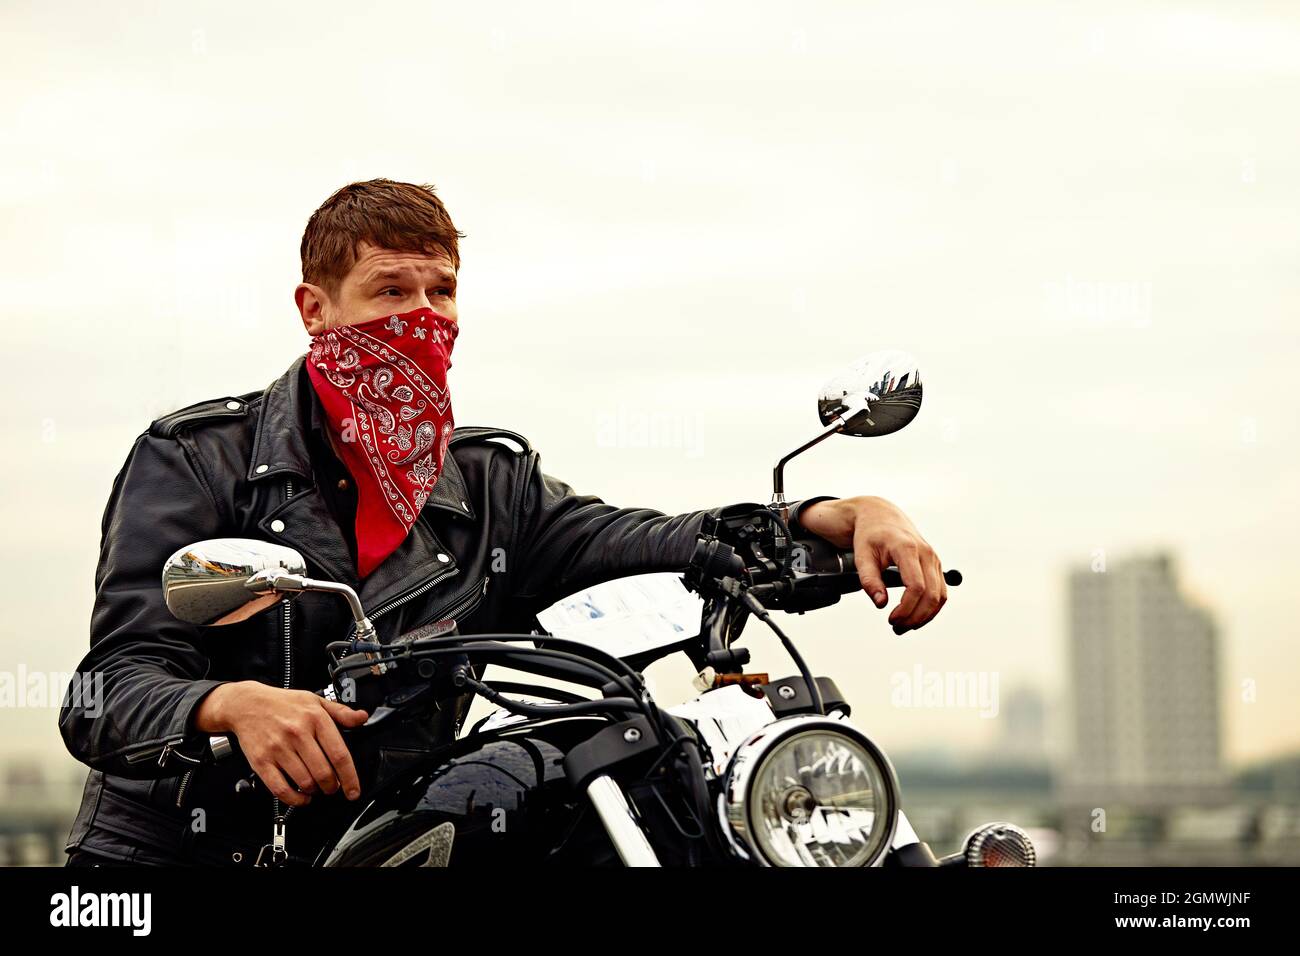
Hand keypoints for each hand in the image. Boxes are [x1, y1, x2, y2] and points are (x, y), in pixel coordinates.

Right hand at [194, 682, 368, 805]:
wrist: (246, 704)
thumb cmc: (282, 703)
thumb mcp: (315, 700)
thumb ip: (341, 712)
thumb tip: (362, 718)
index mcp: (315, 719)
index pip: (339, 754)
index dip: (350, 777)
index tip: (354, 790)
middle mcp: (297, 734)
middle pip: (323, 773)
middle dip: (332, 787)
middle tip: (333, 787)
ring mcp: (278, 749)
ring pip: (305, 782)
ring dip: (315, 791)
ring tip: (317, 788)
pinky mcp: (262, 761)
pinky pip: (281, 789)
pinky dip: (295, 799)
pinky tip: (302, 796)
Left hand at [798, 496, 946, 633]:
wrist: (881, 516)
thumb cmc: (870, 535)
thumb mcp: (862, 556)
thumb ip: (870, 580)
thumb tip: (881, 603)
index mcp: (907, 548)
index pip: (916, 586)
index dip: (906, 608)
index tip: (891, 618)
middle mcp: (926, 553)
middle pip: (932, 595)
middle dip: (916, 617)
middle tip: (897, 627)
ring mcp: (934, 559)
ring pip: (940, 596)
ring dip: (925, 616)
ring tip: (905, 626)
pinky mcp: (936, 565)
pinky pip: (941, 592)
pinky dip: (931, 608)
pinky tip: (916, 616)